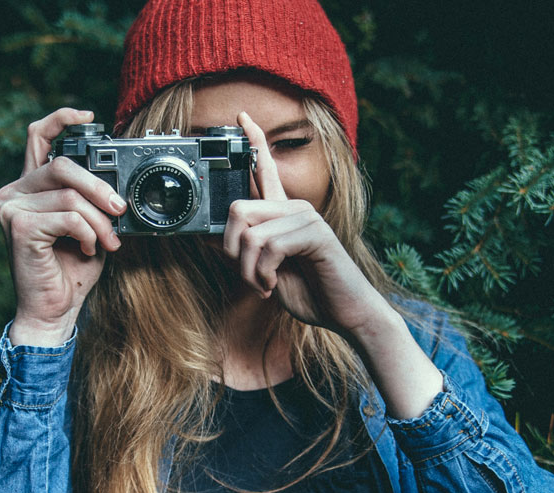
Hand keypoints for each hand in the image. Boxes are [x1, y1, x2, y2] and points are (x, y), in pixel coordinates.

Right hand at [0, 108, 125, 345]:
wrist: (54, 310)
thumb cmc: (70, 269)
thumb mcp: (88, 226)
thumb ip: (91, 200)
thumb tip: (117, 186)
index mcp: (30, 187)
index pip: (38, 137)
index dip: (61, 119)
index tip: (90, 116)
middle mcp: (14, 192)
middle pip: (62, 165)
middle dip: (100, 187)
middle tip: (120, 210)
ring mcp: (11, 208)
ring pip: (70, 195)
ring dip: (99, 220)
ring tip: (107, 241)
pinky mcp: (18, 226)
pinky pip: (68, 216)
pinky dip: (87, 233)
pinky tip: (86, 249)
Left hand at [221, 111, 394, 337]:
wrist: (346, 314)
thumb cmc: (310, 292)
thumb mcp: (265, 272)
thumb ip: (242, 252)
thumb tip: (208, 238)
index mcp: (283, 214)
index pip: (266, 170)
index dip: (254, 141)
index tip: (241, 117)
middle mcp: (294, 208)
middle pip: (237, 208)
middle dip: (230, 251)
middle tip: (249, 276)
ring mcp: (306, 217)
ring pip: (250, 234)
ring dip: (248, 271)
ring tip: (265, 285)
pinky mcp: (315, 233)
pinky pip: (269, 247)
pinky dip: (263, 274)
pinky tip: (275, 284)